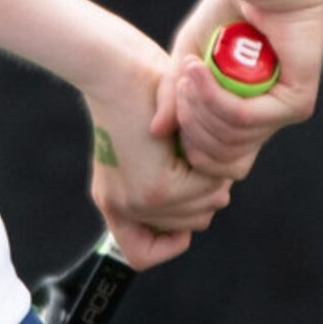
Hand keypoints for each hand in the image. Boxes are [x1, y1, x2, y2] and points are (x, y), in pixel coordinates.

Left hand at [86, 50, 232, 270]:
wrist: (114, 69)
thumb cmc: (134, 94)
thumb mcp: (145, 148)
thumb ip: (167, 181)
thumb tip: (208, 202)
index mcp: (114, 201)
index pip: (139, 254)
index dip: (167, 239)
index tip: (177, 205)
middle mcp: (122, 208)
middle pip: (190, 225)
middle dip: (200, 190)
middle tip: (185, 153)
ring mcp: (139, 202)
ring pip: (204, 208)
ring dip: (206, 174)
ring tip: (185, 143)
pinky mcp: (157, 189)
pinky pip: (207, 190)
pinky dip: (207, 164)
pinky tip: (187, 139)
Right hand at [157, 0, 322, 179]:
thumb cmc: (227, 8)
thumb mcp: (188, 56)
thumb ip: (175, 95)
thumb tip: (156, 131)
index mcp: (245, 112)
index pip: (216, 158)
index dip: (189, 139)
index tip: (176, 97)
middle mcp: (267, 118)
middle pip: (221, 158)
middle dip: (191, 124)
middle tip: (182, 81)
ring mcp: (283, 112)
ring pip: (230, 139)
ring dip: (199, 105)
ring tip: (190, 67)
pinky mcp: (296, 102)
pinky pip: (244, 117)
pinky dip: (213, 96)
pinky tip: (197, 68)